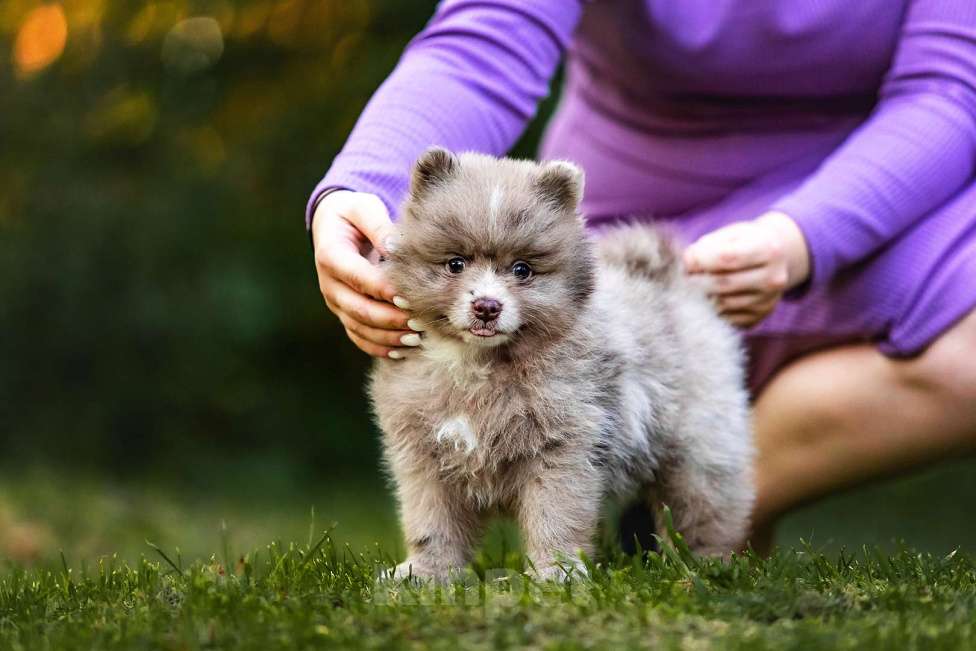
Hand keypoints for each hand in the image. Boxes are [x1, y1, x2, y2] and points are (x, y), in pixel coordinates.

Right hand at [312, 190, 416, 357]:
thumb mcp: (364, 208)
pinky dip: (380, 347)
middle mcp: (329, 284)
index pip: (358, 278)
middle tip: (421, 322)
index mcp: (330, 255)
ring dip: (389, 337)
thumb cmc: (354, 214)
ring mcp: (336, 302)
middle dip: (391, 319)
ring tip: (418, 338)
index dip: (384, 290)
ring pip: (360, 328)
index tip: (411, 297)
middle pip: (359, 309)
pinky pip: (359, 337)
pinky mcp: (344, 314)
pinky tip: (404, 349)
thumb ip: (379, 225)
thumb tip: (396, 246)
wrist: (334, 226)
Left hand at [683, 211, 809, 327]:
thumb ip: (706, 246)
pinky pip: (725, 318)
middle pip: (722, 284)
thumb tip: (687, 264)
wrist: (777, 259)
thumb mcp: (729, 234)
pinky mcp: (758, 317)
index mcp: (768, 249)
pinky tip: (710, 297)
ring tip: (696, 285)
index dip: (700, 260)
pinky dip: (712, 309)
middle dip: (696, 280)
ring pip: (721, 304)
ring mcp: (768, 301)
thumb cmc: (744, 243)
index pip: (726, 258)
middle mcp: (773, 278)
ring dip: (702, 296)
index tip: (687, 260)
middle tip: (686, 275)